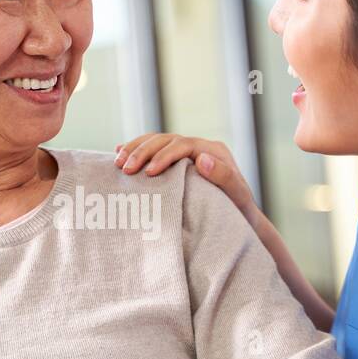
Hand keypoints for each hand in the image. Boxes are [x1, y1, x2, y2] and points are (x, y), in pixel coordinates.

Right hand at [115, 134, 258, 224]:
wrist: (239, 219)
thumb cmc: (239, 210)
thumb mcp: (237, 195)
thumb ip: (223, 176)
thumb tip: (202, 158)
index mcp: (213, 150)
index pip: (183, 144)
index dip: (164, 155)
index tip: (150, 172)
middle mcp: (199, 147)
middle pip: (165, 139)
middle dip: (143, 152)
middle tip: (125, 168)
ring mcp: (186, 153)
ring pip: (156, 141)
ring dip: (135, 149)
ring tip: (118, 162)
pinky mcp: (176, 161)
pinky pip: (153, 149)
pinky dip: (136, 149)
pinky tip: (119, 151)